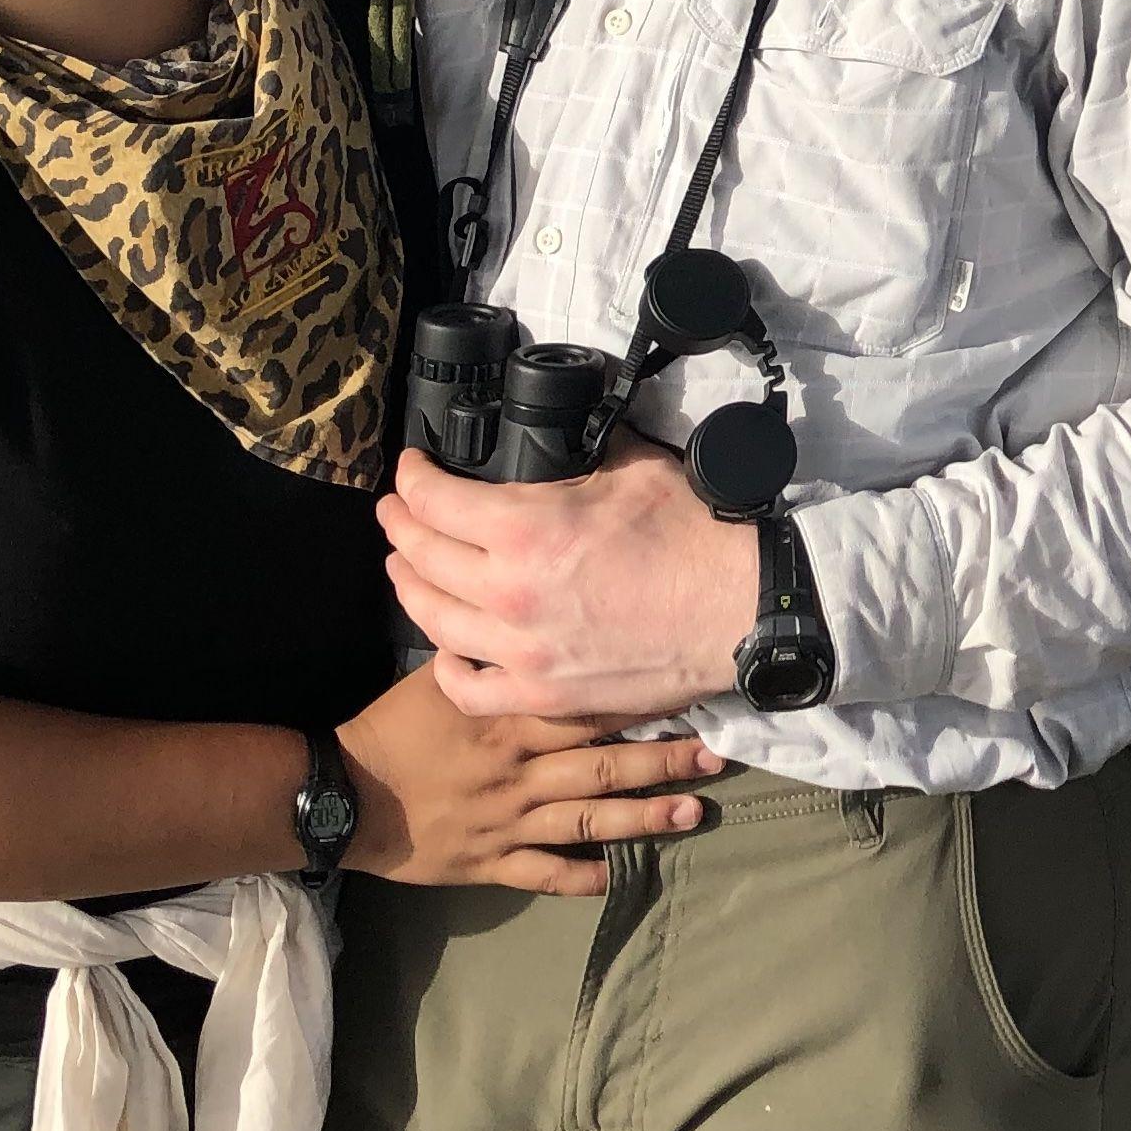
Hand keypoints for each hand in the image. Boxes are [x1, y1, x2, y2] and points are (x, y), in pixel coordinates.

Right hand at [331, 661, 725, 893]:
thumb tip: (527, 617)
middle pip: (606, 764)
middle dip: (665, 760)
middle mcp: (520, 772)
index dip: (641, 699)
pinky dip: (582, 877)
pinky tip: (617, 878)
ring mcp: (510, 822)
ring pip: (590, 819)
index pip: (589, 706)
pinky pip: (545, 874)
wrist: (345, 797)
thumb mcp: (440, 678)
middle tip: (717, 756)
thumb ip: (489, 659)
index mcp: (510, 721)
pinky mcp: (491, 864)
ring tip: (694, 814)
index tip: (687, 689)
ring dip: (645, 818)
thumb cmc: (393, 728)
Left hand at [380, 437, 761, 722]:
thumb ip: (581, 456)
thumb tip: (568, 437)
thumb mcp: (632, 469)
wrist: (736, 608)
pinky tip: (445, 651)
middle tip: (395, 513)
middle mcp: (508, 592)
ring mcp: (520, 650)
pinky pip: (469, 689)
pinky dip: (447, 670)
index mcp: (525, 529)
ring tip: (405, 570)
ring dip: (409, 588)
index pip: (434, 501)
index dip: (412, 479)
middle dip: (399, 527)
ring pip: (432, 620)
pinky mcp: (541, 694)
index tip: (411, 470)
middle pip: (421, 557)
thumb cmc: (693, 538)